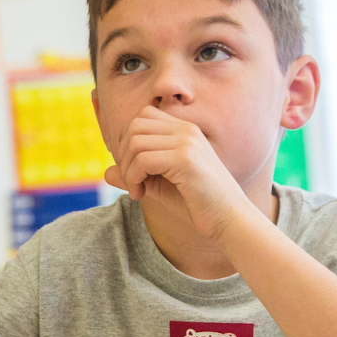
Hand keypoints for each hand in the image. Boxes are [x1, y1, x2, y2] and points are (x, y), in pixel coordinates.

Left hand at [104, 105, 254, 240]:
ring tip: (138, 190)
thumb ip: (136, 175)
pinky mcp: (185, 159)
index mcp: (184, 130)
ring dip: (128, 170)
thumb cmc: (198, 204)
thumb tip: (106, 172)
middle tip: (132, 181)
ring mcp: (187, 142)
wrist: (230, 220)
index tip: (133, 169)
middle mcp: (186, 130)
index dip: (127, 141)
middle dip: (124, 154)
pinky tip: (141, 194)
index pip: (143, 116)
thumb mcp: (160, 186)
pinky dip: (133, 178)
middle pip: (134, 126)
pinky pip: (142, 161)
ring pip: (135, 143)